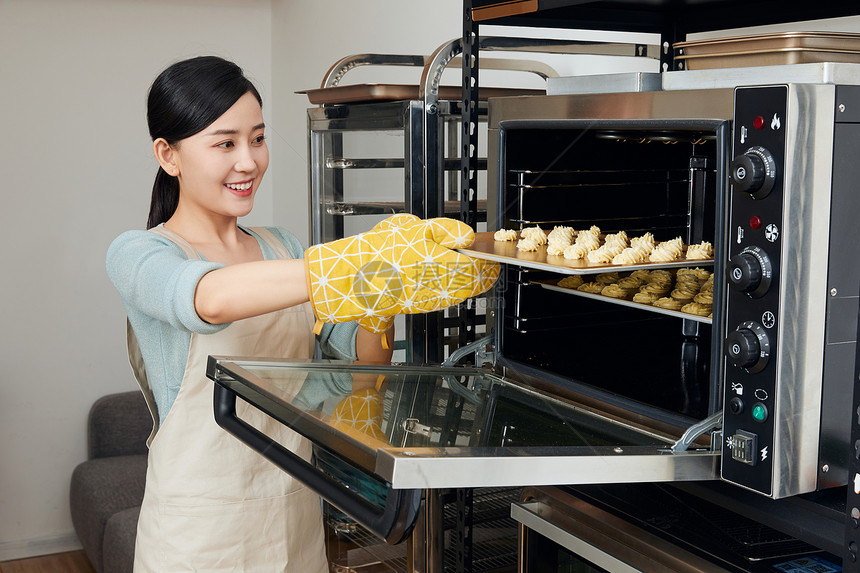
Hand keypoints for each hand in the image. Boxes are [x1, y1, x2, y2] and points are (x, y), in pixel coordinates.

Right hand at [305, 214, 498, 332]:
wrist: (356, 278)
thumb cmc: (382, 251)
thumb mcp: (416, 228)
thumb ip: (446, 231)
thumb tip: (466, 235)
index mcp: (446, 265)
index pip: (481, 266)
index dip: (488, 259)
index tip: (490, 252)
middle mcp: (443, 287)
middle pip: (475, 282)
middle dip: (482, 272)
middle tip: (484, 262)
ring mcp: (433, 299)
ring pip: (462, 292)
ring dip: (468, 281)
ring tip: (466, 269)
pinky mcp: (422, 306)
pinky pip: (445, 298)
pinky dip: (451, 289)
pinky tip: (444, 279)